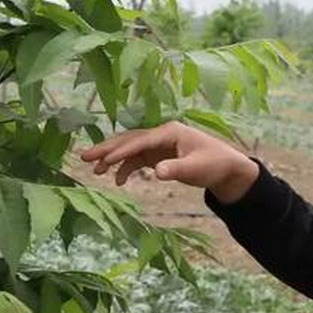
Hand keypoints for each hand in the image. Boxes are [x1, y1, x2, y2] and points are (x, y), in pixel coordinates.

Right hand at [80, 122, 260, 202]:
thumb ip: (176, 169)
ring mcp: (159, 145)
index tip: (105, 160)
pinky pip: (137, 160)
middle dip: (107, 149)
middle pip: (129, 140)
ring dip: (112, 159)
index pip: (141, 140)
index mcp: (170, 132)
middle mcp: (161, 135)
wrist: (228, 169)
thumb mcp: (196, 168)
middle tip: (84, 157)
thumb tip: (156, 172)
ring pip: (130, 149)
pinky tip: (118, 181)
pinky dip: (126, 168)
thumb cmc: (215, 165)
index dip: (122, 150)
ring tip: (94, 171)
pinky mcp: (159, 155)